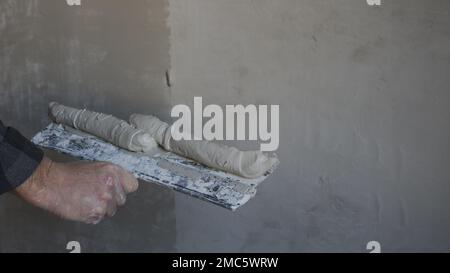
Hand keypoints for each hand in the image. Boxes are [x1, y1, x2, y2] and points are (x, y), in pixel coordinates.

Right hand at [15, 156, 138, 223]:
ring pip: (111, 211)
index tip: (118, 190)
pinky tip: (82, 206)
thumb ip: (112, 176)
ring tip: (87, 199)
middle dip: (111, 199)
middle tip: (95, 194)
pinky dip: (92, 215)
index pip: (133, 185)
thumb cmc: (70, 174)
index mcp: (113, 171)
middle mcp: (111, 186)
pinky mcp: (94, 213)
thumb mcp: (96, 167)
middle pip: (122, 200)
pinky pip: (99, 218)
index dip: (124, 188)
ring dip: (101, 208)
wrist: (51, 183)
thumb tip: (122, 185)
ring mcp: (103, 201)